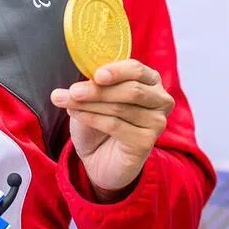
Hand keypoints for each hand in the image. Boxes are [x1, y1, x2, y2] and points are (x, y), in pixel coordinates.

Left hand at [51, 60, 173, 199]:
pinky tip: (76, 114)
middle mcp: (160, 100)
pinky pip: (116, 126)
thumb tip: (78, 82)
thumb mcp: (95, 97)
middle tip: (73, 91)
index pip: (137, 70)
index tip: (96, 75)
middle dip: (98, 90)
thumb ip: (94, 85)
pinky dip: (92, 119)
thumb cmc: (99, 122)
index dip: (117, 71)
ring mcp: (156, 122)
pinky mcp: (146, 142)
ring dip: (89, 105)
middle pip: (131, 90)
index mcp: (150, 80)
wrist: (99, 158)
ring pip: (120, 108)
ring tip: (68, 103)